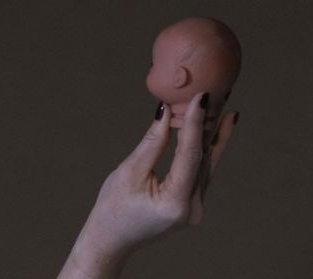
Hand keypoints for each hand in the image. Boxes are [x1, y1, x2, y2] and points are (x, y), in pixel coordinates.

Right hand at [58, 92, 237, 278]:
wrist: (110, 239)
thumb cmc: (113, 207)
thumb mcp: (129, 172)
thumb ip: (152, 143)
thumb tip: (166, 112)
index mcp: (175, 203)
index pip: (190, 155)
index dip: (196, 123)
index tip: (201, 97)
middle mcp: (192, 208)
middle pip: (204, 159)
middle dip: (211, 126)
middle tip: (220, 94)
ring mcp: (194, 209)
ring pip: (206, 165)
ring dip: (213, 136)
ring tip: (225, 108)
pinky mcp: (190, 205)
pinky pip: (201, 173)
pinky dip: (204, 151)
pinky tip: (216, 132)